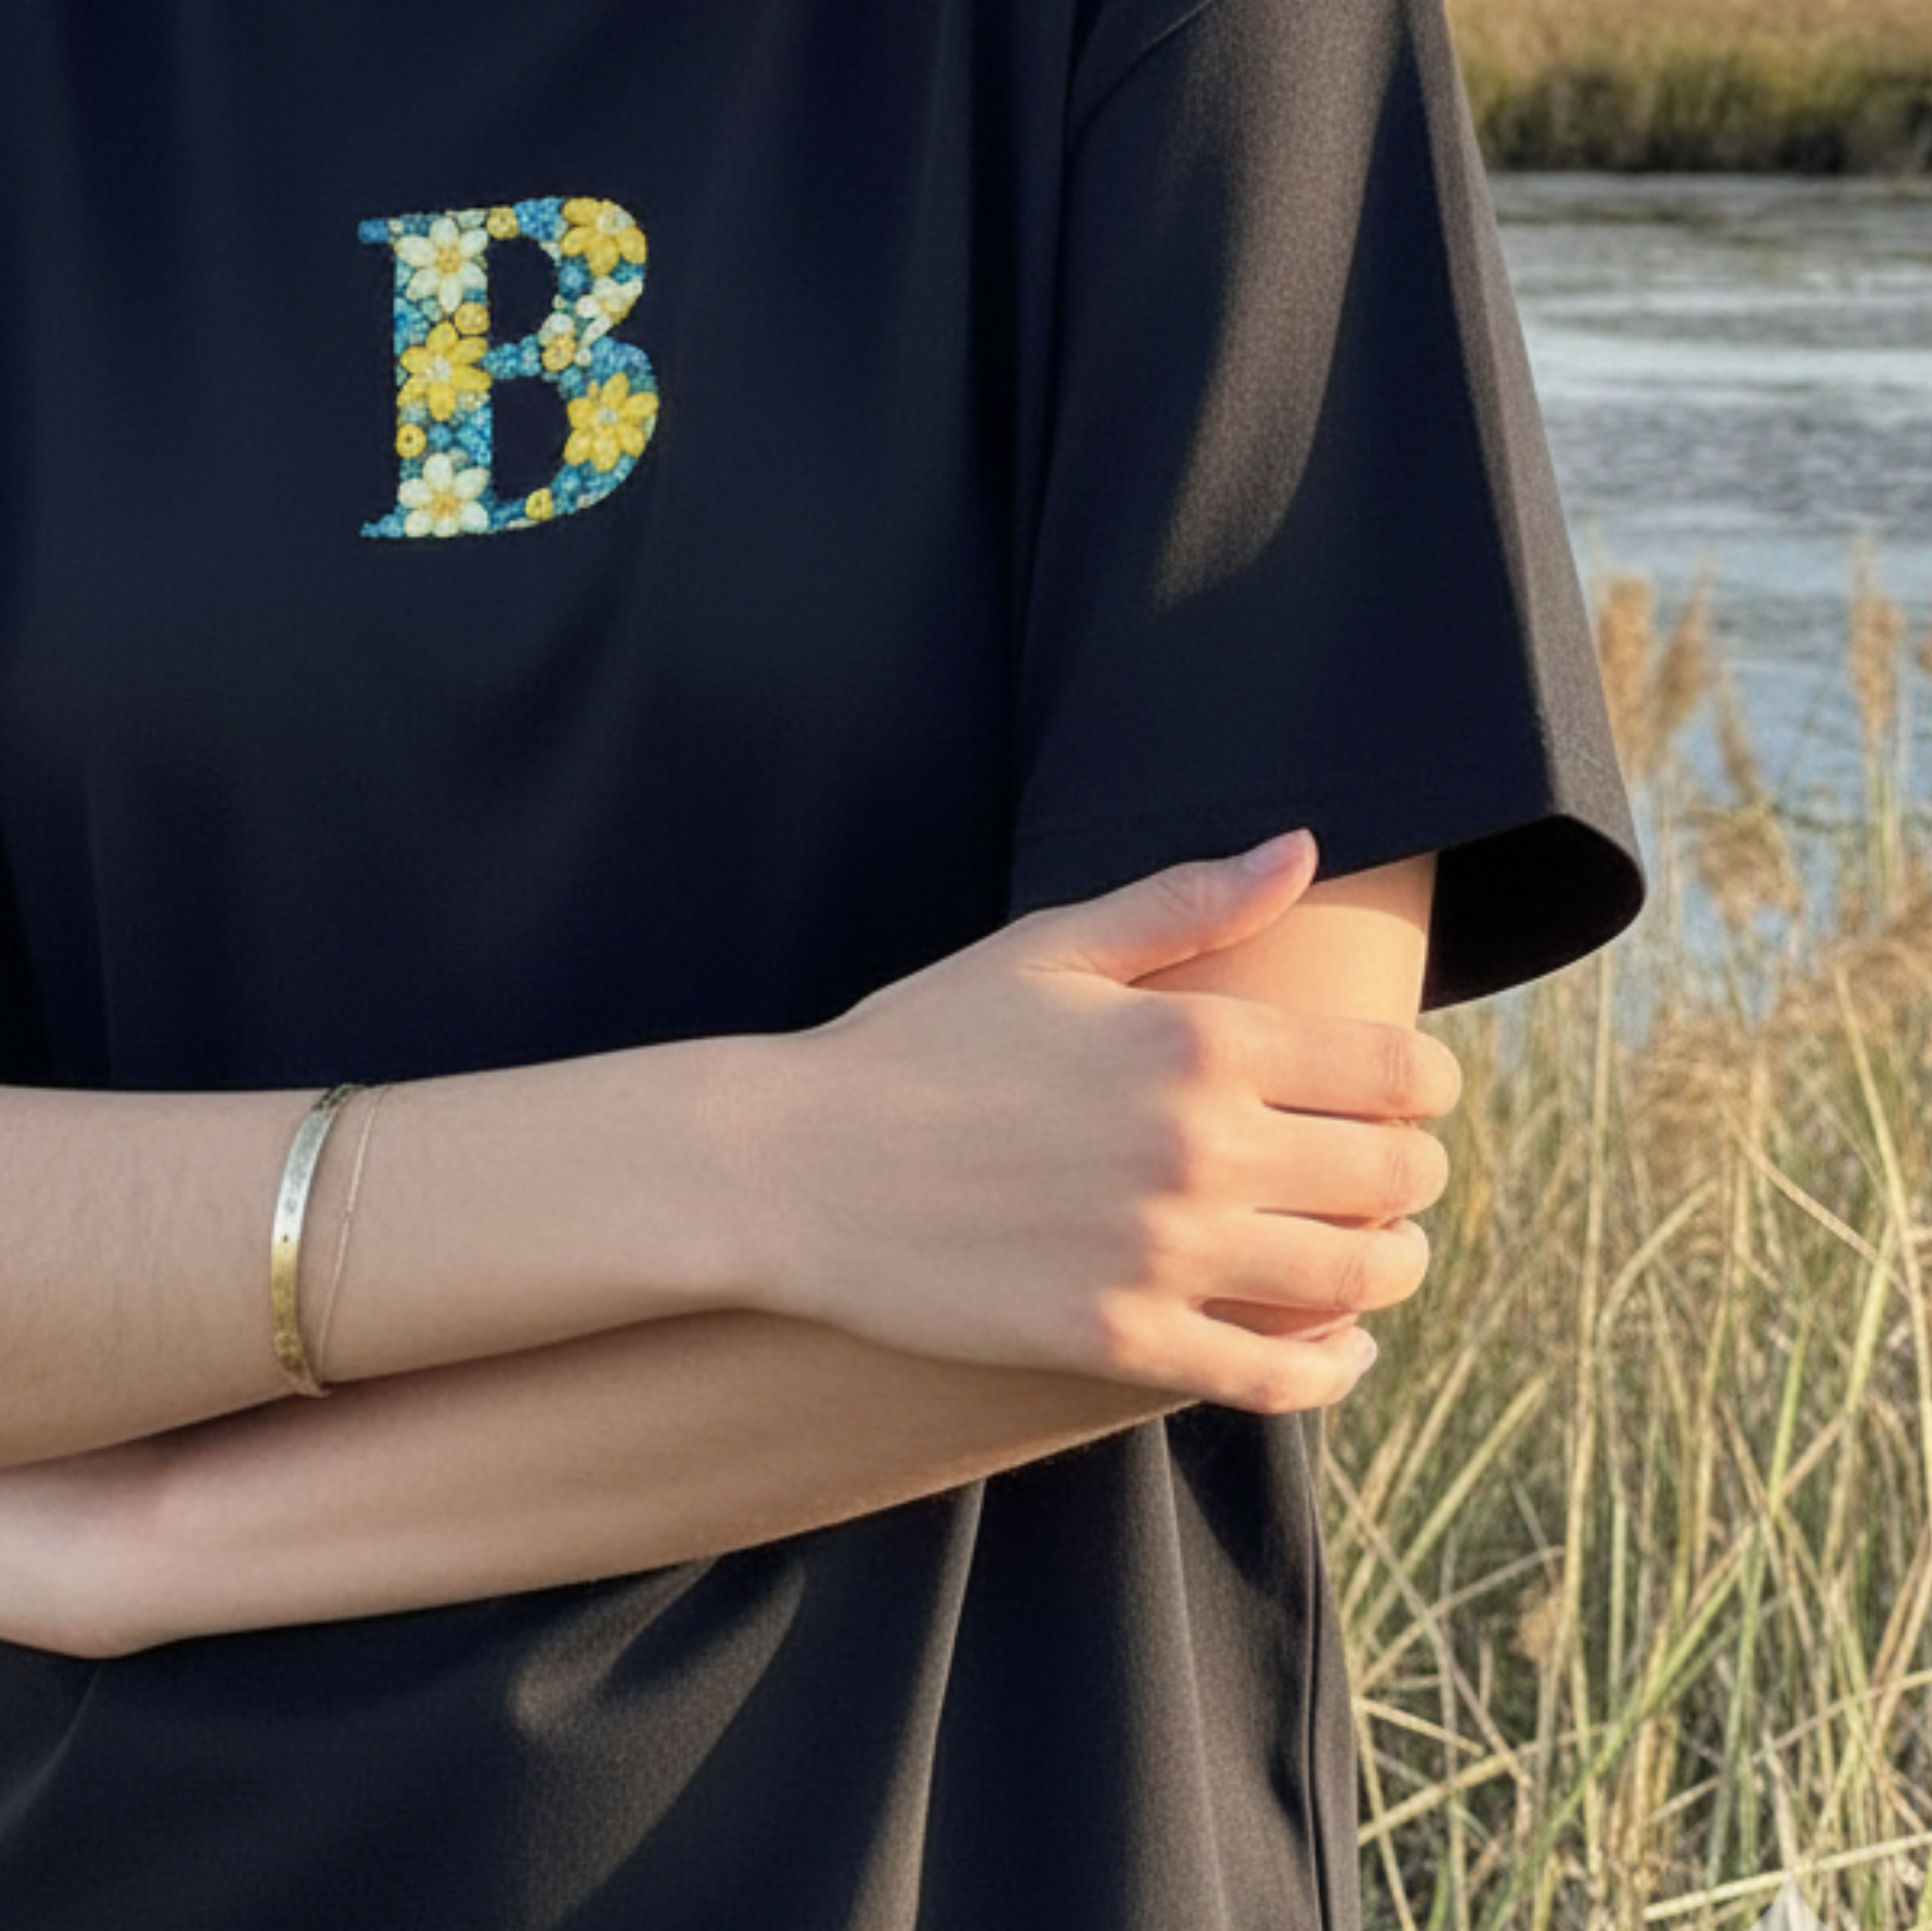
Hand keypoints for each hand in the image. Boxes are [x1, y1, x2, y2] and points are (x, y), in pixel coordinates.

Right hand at [750, 831, 1456, 1413]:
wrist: (797, 1165)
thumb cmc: (920, 1041)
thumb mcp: (1049, 947)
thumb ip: (1186, 903)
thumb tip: (1305, 848)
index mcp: (1191, 1038)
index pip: (1390, 1068)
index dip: (1429, 1081)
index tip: (1420, 1088)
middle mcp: (1196, 1148)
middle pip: (1392, 1175)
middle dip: (1419, 1169)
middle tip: (1404, 1168)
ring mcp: (1162, 1255)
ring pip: (1355, 1277)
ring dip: (1395, 1265)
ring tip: (1384, 1251)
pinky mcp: (1121, 1343)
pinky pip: (1276, 1378)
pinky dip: (1333, 1367)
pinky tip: (1340, 1344)